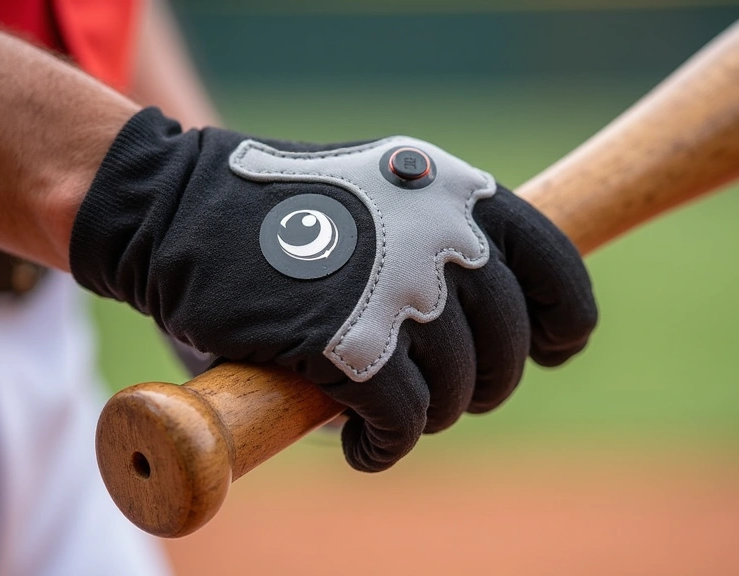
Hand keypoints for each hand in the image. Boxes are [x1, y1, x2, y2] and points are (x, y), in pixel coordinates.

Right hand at [71, 108, 596, 471]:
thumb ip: (439, 247)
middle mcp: (442, 238)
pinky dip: (386, 447)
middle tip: (436, 391)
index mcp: (458, 192)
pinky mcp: (347, 344)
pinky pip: (403, 423)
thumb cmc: (281, 212)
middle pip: (504, 350)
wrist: (177, 212)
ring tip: (386, 411)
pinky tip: (362, 443)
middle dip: (478, 385)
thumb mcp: (381, 198)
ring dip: (428, 417)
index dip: (561, 326)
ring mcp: (397, 290)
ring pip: (455, 394)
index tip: (548, 351)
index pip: (554, 271)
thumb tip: (487, 332)